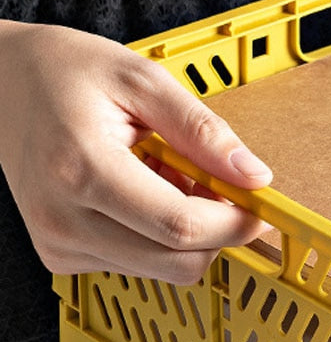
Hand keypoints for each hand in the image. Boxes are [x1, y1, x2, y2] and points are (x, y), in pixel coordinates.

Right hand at [0, 22, 271, 284]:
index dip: (235, 222)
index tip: (261, 204)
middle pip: (176, 263)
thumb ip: (202, 131)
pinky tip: (143, 191)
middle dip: (217, 232)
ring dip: (187, 232)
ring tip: (166, 175)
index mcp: (84, 169)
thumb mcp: (143, 79)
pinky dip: (159, 235)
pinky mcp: (60, 255)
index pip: (181, 226)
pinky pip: (138, 263)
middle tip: (218, 184)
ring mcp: (58, 243)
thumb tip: (254, 176)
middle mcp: (63, 219)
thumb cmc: (67, 72)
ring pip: (162, 269)